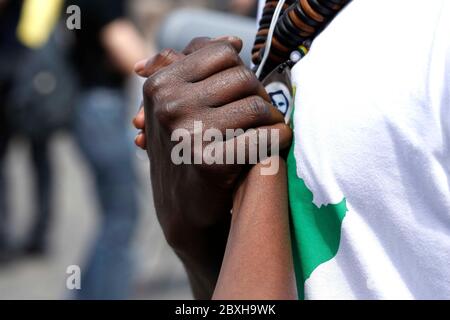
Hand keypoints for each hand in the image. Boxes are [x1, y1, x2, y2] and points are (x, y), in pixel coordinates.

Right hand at [134, 37, 291, 297]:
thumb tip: (234, 41)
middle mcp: (169, 104)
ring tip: (269, 130)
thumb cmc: (188, 149)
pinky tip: (274, 145)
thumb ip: (199, 68)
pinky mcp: (210, 162)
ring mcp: (187, 133)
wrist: (183, 206)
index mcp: (161, 84)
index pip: (223, 53)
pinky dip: (279, 140)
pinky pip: (267, 137)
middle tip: (262, 115)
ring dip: (272, 119)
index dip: (242, 71)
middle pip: (243, 78)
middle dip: (259, 95)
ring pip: (258, 105)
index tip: (244, 91)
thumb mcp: (178, 105)